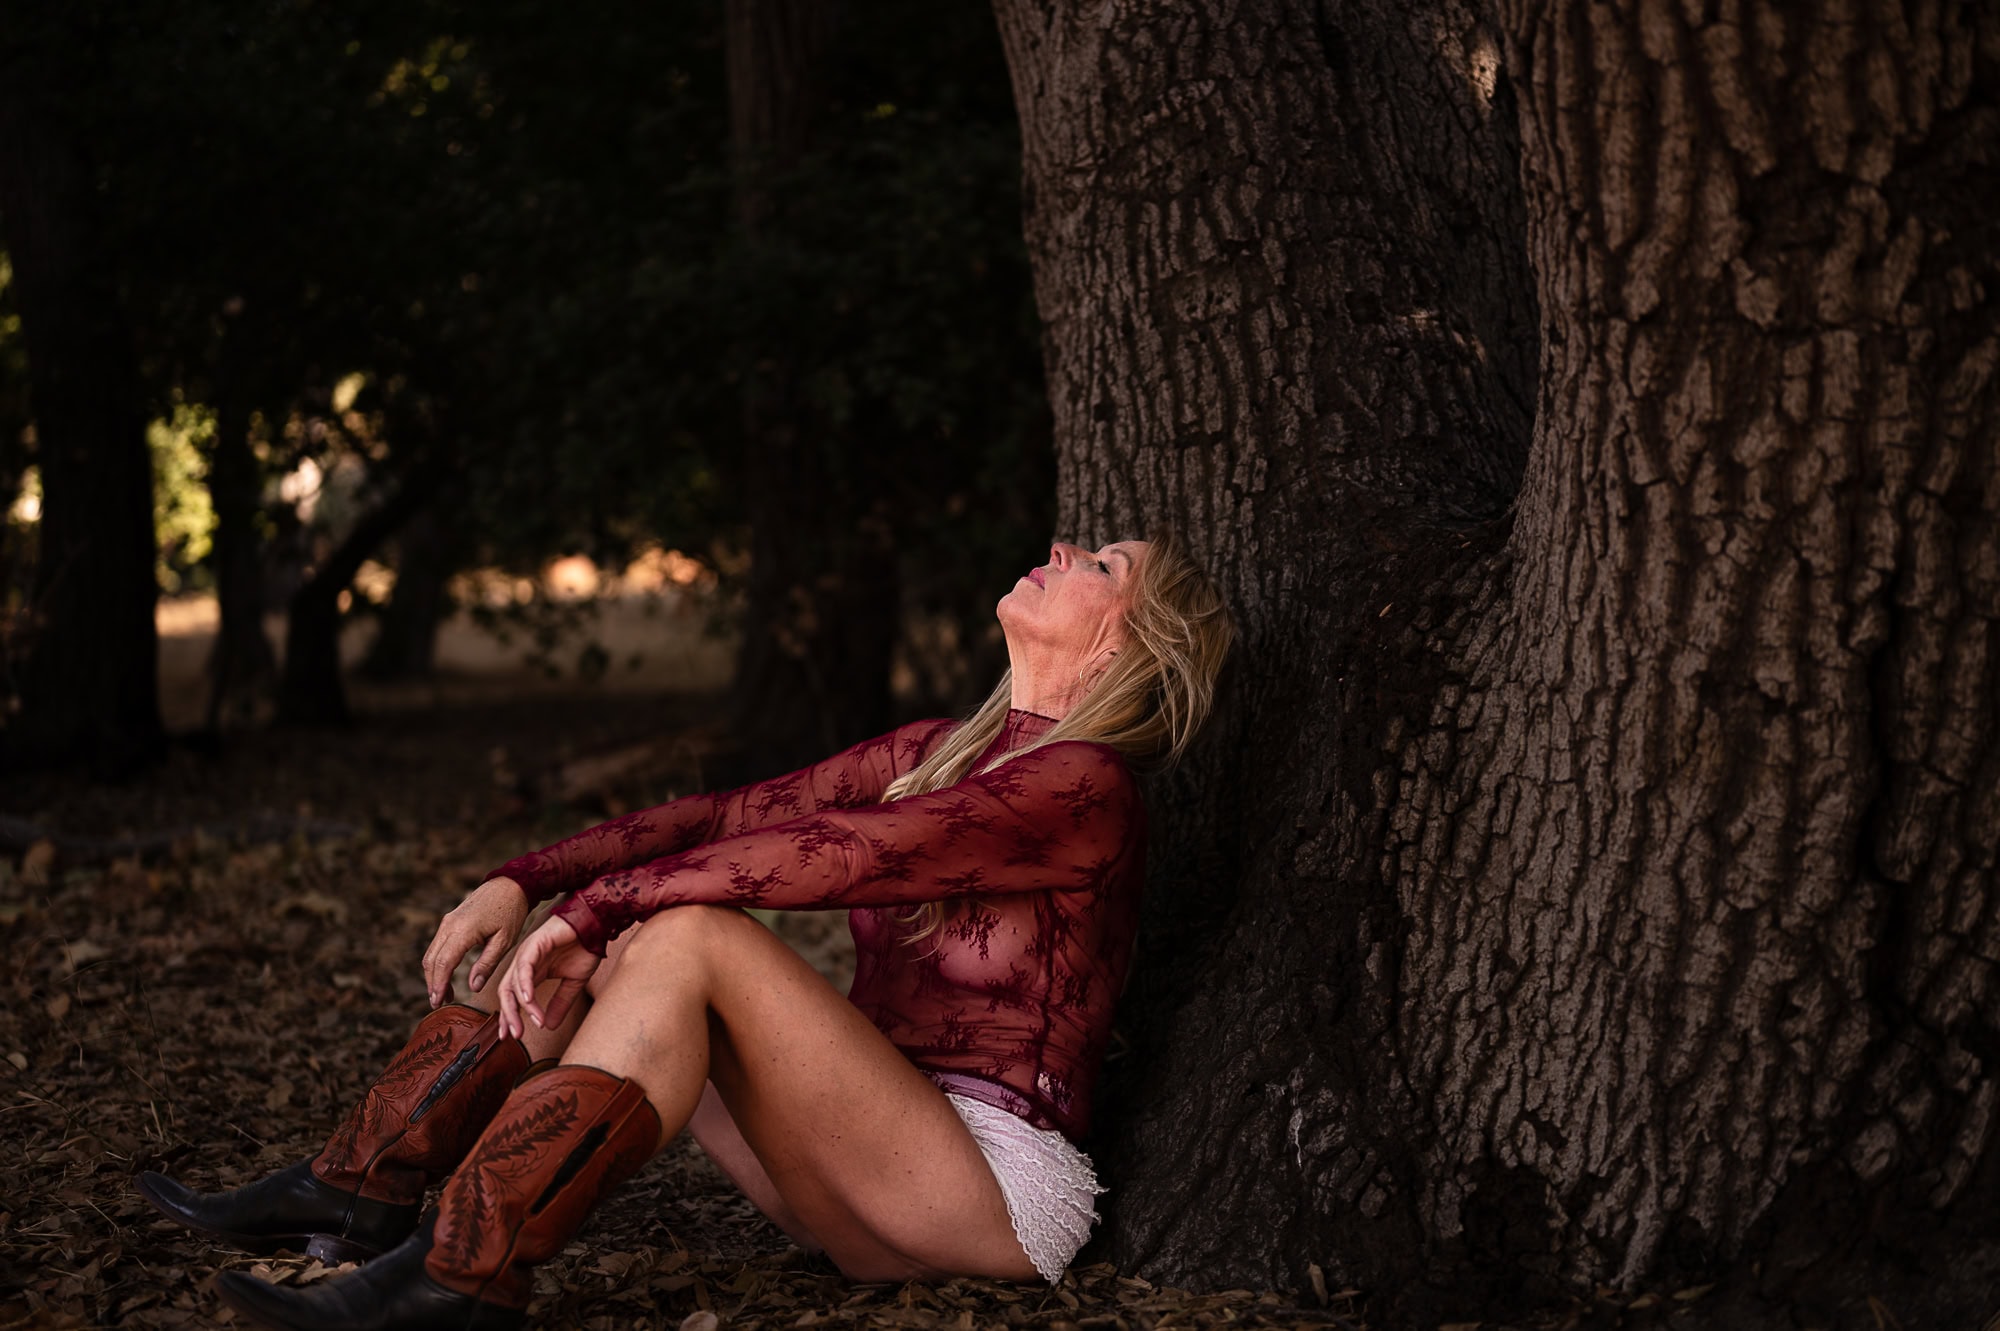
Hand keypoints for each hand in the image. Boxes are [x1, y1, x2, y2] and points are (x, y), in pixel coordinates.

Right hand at [422, 877, 529, 1007]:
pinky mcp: (449, 921)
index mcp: (463, 930)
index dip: (439, 985)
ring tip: (444, 994)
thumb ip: (487, 964)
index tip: (438, 1002)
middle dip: (432, 984)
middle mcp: (449, 925)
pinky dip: (438, 963)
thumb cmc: (511, 911)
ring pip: (431, 954)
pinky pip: (437, 946)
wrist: (509, 884)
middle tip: (439, 1003)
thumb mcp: (504, 940)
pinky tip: (447, 975)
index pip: (444, 963)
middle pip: (432, 961)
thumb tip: (472, 988)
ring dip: (434, 975)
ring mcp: (447, 922)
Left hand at [498, 914, 599, 1039]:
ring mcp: (527, 953)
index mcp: (532, 972)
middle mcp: (525, 964)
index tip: (511, 1036)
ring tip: (533, 1020)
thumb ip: (560, 1003)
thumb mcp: (573, 983)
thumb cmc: (585, 948)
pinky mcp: (534, 944)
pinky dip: (525, 984)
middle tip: (515, 1034)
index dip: (510, 1017)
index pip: (513, 998)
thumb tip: (549, 1026)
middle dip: (509, 1015)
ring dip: (521, 1005)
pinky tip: (529, 999)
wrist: (597, 925)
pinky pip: (525, 967)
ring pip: (513, 983)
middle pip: (507, 993)